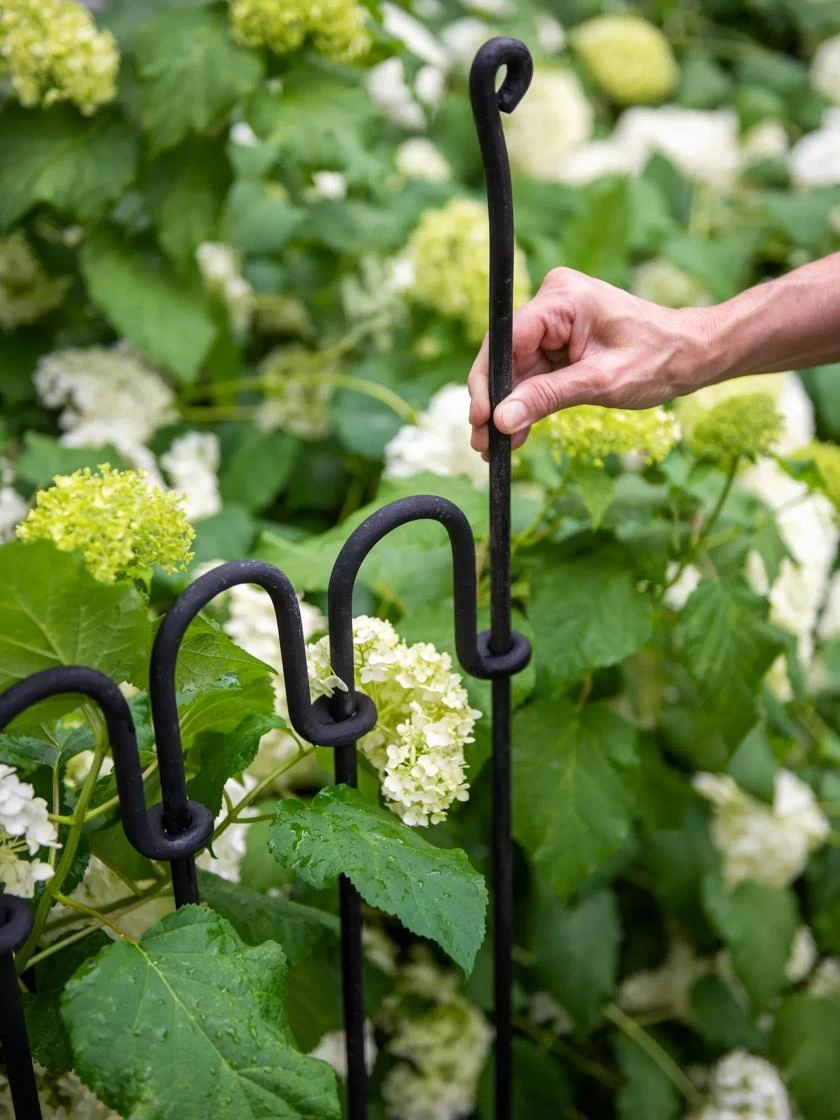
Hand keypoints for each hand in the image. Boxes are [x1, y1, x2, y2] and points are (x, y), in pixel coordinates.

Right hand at [468, 267, 715, 455]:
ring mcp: (555, 323)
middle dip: (494, 401)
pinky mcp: (560, 342)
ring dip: (506, 408)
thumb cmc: (659, 359)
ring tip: (493, 448)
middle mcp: (553, 303)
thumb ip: (548, 397)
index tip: (481, 419)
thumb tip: (501, 419)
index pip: (506, 339)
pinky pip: (532, 374)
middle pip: (505, 356)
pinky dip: (525, 403)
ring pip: (515, 369)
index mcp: (562, 298)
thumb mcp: (601, 383)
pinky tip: (515, 433)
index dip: (487, 381)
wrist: (692, 356)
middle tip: (482, 443)